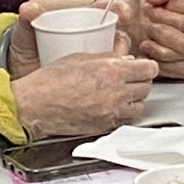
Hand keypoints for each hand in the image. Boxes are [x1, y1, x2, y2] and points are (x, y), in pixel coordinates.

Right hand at [10, 51, 159, 141]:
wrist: (34, 105)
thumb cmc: (51, 80)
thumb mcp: (80, 57)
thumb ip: (108, 57)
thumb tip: (125, 56)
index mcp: (111, 71)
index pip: (149, 69)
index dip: (146, 67)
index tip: (142, 67)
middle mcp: (116, 93)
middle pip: (147, 87)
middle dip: (140, 81)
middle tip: (129, 78)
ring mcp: (111, 112)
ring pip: (139, 106)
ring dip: (133, 99)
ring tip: (119, 93)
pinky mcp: (104, 127)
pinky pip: (125, 119)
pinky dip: (122, 113)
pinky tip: (110, 105)